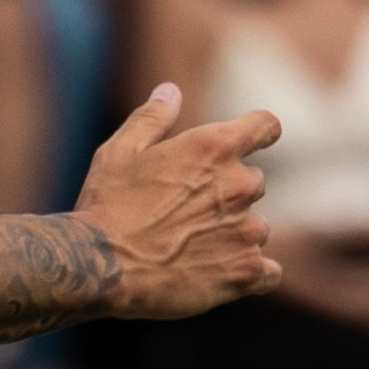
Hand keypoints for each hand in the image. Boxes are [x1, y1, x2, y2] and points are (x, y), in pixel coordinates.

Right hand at [76, 86, 279, 319]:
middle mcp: (240, 185)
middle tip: (187, 215)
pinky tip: (217, 277)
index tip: (253, 144)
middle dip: (229, 196)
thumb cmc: (106, 206)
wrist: (100, 268)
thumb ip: (152, 118)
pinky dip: (248, 273)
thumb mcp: (120, 152)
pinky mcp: (246, 271)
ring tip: (190, 251)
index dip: (260, 134)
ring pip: (256, 229)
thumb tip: (170, 91)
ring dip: (233, 236)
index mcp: (215, 147)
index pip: (266, 126)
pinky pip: (268, 271)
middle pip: (254, 184)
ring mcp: (247, 231)